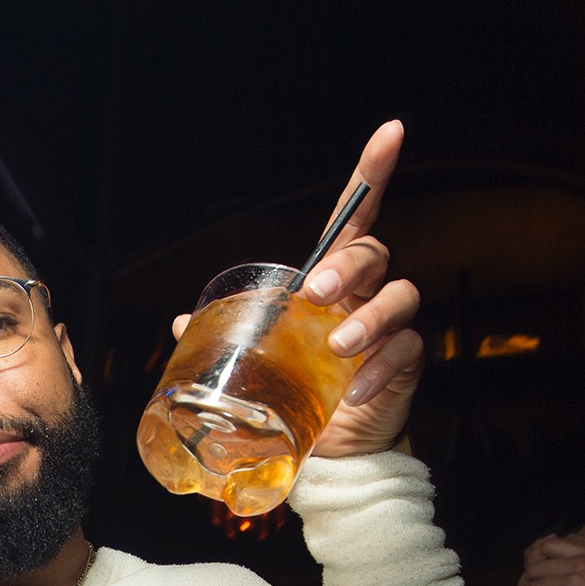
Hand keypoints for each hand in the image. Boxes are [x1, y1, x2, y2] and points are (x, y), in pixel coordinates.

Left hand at [168, 121, 422, 458]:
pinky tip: (355, 390)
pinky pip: (406, 350)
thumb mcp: (256, 358)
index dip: (372, 174)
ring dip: (368, 318)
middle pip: (372, 252)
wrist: (329, 452)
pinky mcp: (405, 363)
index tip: (390, 133)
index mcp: (332, 278)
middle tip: (316, 295)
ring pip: (400, 296)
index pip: (355, 216)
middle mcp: (364, 293)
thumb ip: (225, 335)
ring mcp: (388, 326)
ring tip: (338, 345)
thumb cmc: (296, 390)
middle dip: (347, 266)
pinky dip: (379, 369)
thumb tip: (178, 325)